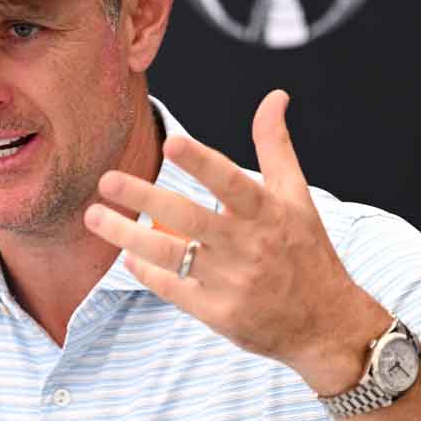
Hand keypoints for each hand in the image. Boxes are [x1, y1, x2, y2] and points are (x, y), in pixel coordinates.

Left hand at [82, 90, 388, 394]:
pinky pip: (174, 288)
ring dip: (127, 236)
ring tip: (94, 216)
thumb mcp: (298, 198)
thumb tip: (274, 97)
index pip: (232, 182)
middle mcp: (249, 246)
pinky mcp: (220, 314)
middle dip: (144, 198)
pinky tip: (126, 256)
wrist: (326, 324)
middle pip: (189, 218)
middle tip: (105, 180)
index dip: (202, 163)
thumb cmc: (306, 251)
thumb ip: (276, 146)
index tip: (171, 143)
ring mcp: (233, 282)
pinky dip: (147, 272)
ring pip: (171, 254)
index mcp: (269, 214)